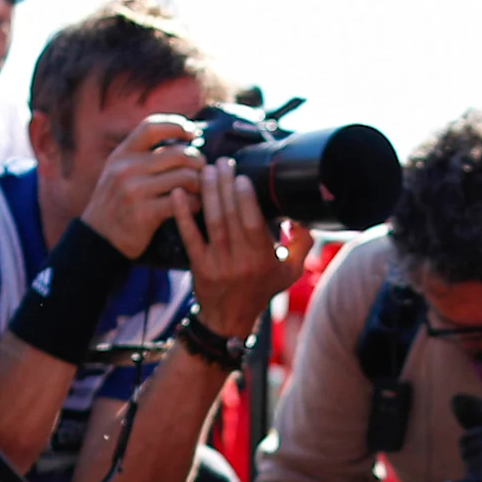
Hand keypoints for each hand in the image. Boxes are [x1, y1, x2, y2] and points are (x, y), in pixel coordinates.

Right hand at [79, 116, 207, 256]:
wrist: (97, 240)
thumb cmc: (116, 203)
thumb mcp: (117, 172)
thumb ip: (140, 155)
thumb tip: (181, 139)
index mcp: (121, 155)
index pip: (151, 127)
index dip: (176, 125)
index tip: (192, 134)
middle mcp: (126, 168)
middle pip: (179, 153)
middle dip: (199, 161)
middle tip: (203, 171)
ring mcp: (134, 191)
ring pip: (185, 177)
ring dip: (200, 185)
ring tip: (201, 191)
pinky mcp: (145, 213)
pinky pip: (183, 201)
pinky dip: (196, 203)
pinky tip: (195, 207)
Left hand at [174, 157, 314, 334]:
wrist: (229, 319)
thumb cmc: (261, 290)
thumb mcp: (290, 271)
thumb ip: (302, 243)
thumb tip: (302, 216)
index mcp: (262, 259)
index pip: (252, 224)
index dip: (245, 199)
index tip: (241, 176)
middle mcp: (239, 260)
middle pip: (230, 216)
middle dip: (225, 186)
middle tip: (222, 162)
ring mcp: (216, 262)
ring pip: (211, 221)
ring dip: (208, 192)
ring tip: (206, 169)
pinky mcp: (198, 264)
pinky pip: (189, 235)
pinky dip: (183, 213)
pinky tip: (178, 192)